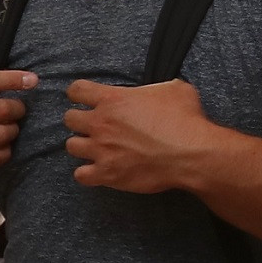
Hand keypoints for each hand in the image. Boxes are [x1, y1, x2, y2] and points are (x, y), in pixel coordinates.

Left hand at [65, 77, 217, 193]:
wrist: (191, 154)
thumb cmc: (185, 120)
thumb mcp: (173, 89)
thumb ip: (155, 87)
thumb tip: (157, 89)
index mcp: (113, 100)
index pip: (77, 90)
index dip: (79, 94)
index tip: (84, 98)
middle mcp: (101, 123)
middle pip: (70, 119)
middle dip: (79, 121)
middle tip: (93, 125)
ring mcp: (101, 149)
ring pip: (71, 146)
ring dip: (82, 146)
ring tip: (95, 148)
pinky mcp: (106, 173)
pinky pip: (81, 175)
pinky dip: (87, 173)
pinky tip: (97, 171)